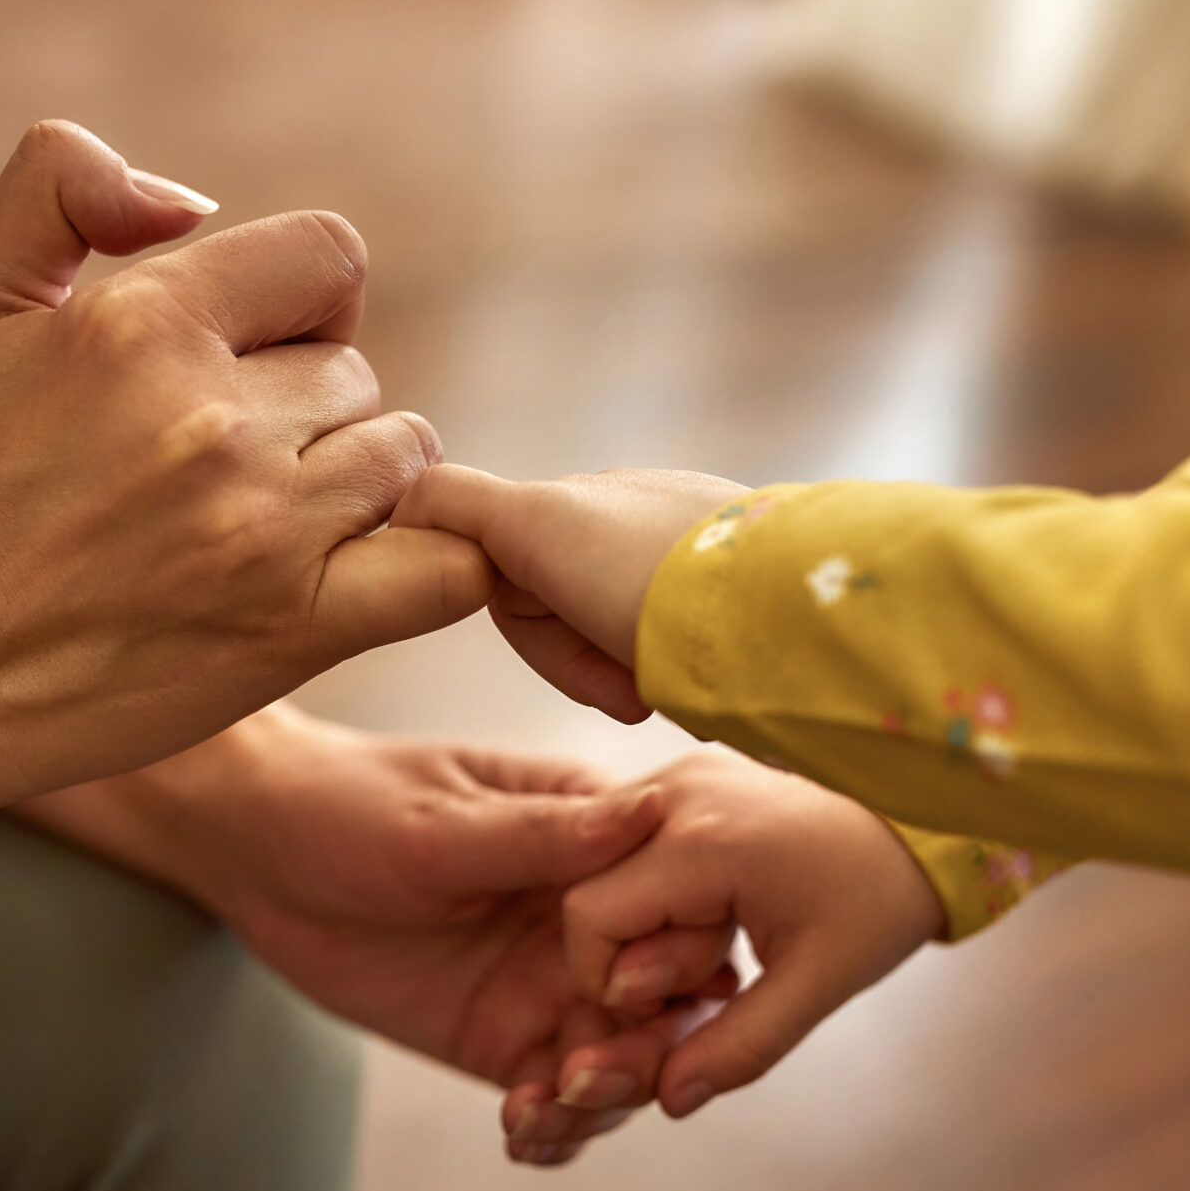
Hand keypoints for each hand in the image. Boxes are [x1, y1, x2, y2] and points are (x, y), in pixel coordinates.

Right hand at [0, 121, 496, 814]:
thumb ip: (61, 185)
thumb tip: (190, 198)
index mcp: (147, 321)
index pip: (330, 256)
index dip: (303, 302)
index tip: (249, 358)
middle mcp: (215, 418)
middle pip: (357, 371)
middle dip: (307, 409)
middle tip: (219, 469)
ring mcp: (266, 526)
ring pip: (405, 457)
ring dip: (357, 486)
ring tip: (267, 525)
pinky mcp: (302, 627)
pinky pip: (448, 568)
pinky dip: (433, 565)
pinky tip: (363, 575)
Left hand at [14, 705, 738, 1165]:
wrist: (256, 851)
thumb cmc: (350, 804)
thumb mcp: (443, 824)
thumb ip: (544, 837)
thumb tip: (651, 814)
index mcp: (598, 841)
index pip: (681, 904)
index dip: (678, 958)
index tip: (634, 993)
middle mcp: (591, 919)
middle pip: (665, 1001)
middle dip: (646, 1051)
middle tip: (587, 1078)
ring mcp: (550, 983)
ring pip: (619, 1061)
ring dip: (601, 1100)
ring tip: (541, 1109)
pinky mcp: (504, 1038)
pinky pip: (555, 1098)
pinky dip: (554, 1130)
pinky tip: (520, 1132)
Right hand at [391, 466, 745, 721]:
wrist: (784, 614)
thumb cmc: (650, 575)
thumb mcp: (534, 523)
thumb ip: (456, 502)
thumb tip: (405, 497)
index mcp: (594, 495)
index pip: (509, 567)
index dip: (527, 626)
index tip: (565, 650)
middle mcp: (642, 515)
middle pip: (560, 609)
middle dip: (581, 660)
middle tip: (625, 695)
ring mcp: (693, 554)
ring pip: (615, 638)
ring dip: (624, 674)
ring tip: (662, 694)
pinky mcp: (741, 594)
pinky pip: (677, 646)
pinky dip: (672, 675)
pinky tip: (697, 686)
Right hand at [552, 747, 941, 1124]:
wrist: (926, 820)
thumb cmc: (880, 897)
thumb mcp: (819, 983)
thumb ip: (739, 1045)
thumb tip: (668, 1100)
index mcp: (704, 840)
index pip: (589, 919)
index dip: (615, 982)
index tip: (680, 1002)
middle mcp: (676, 790)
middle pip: (586, 891)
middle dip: (630, 953)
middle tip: (707, 973)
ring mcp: (680, 774)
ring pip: (602, 867)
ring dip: (642, 920)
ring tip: (717, 936)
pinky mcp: (687, 776)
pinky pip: (631, 845)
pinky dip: (654, 890)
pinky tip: (712, 909)